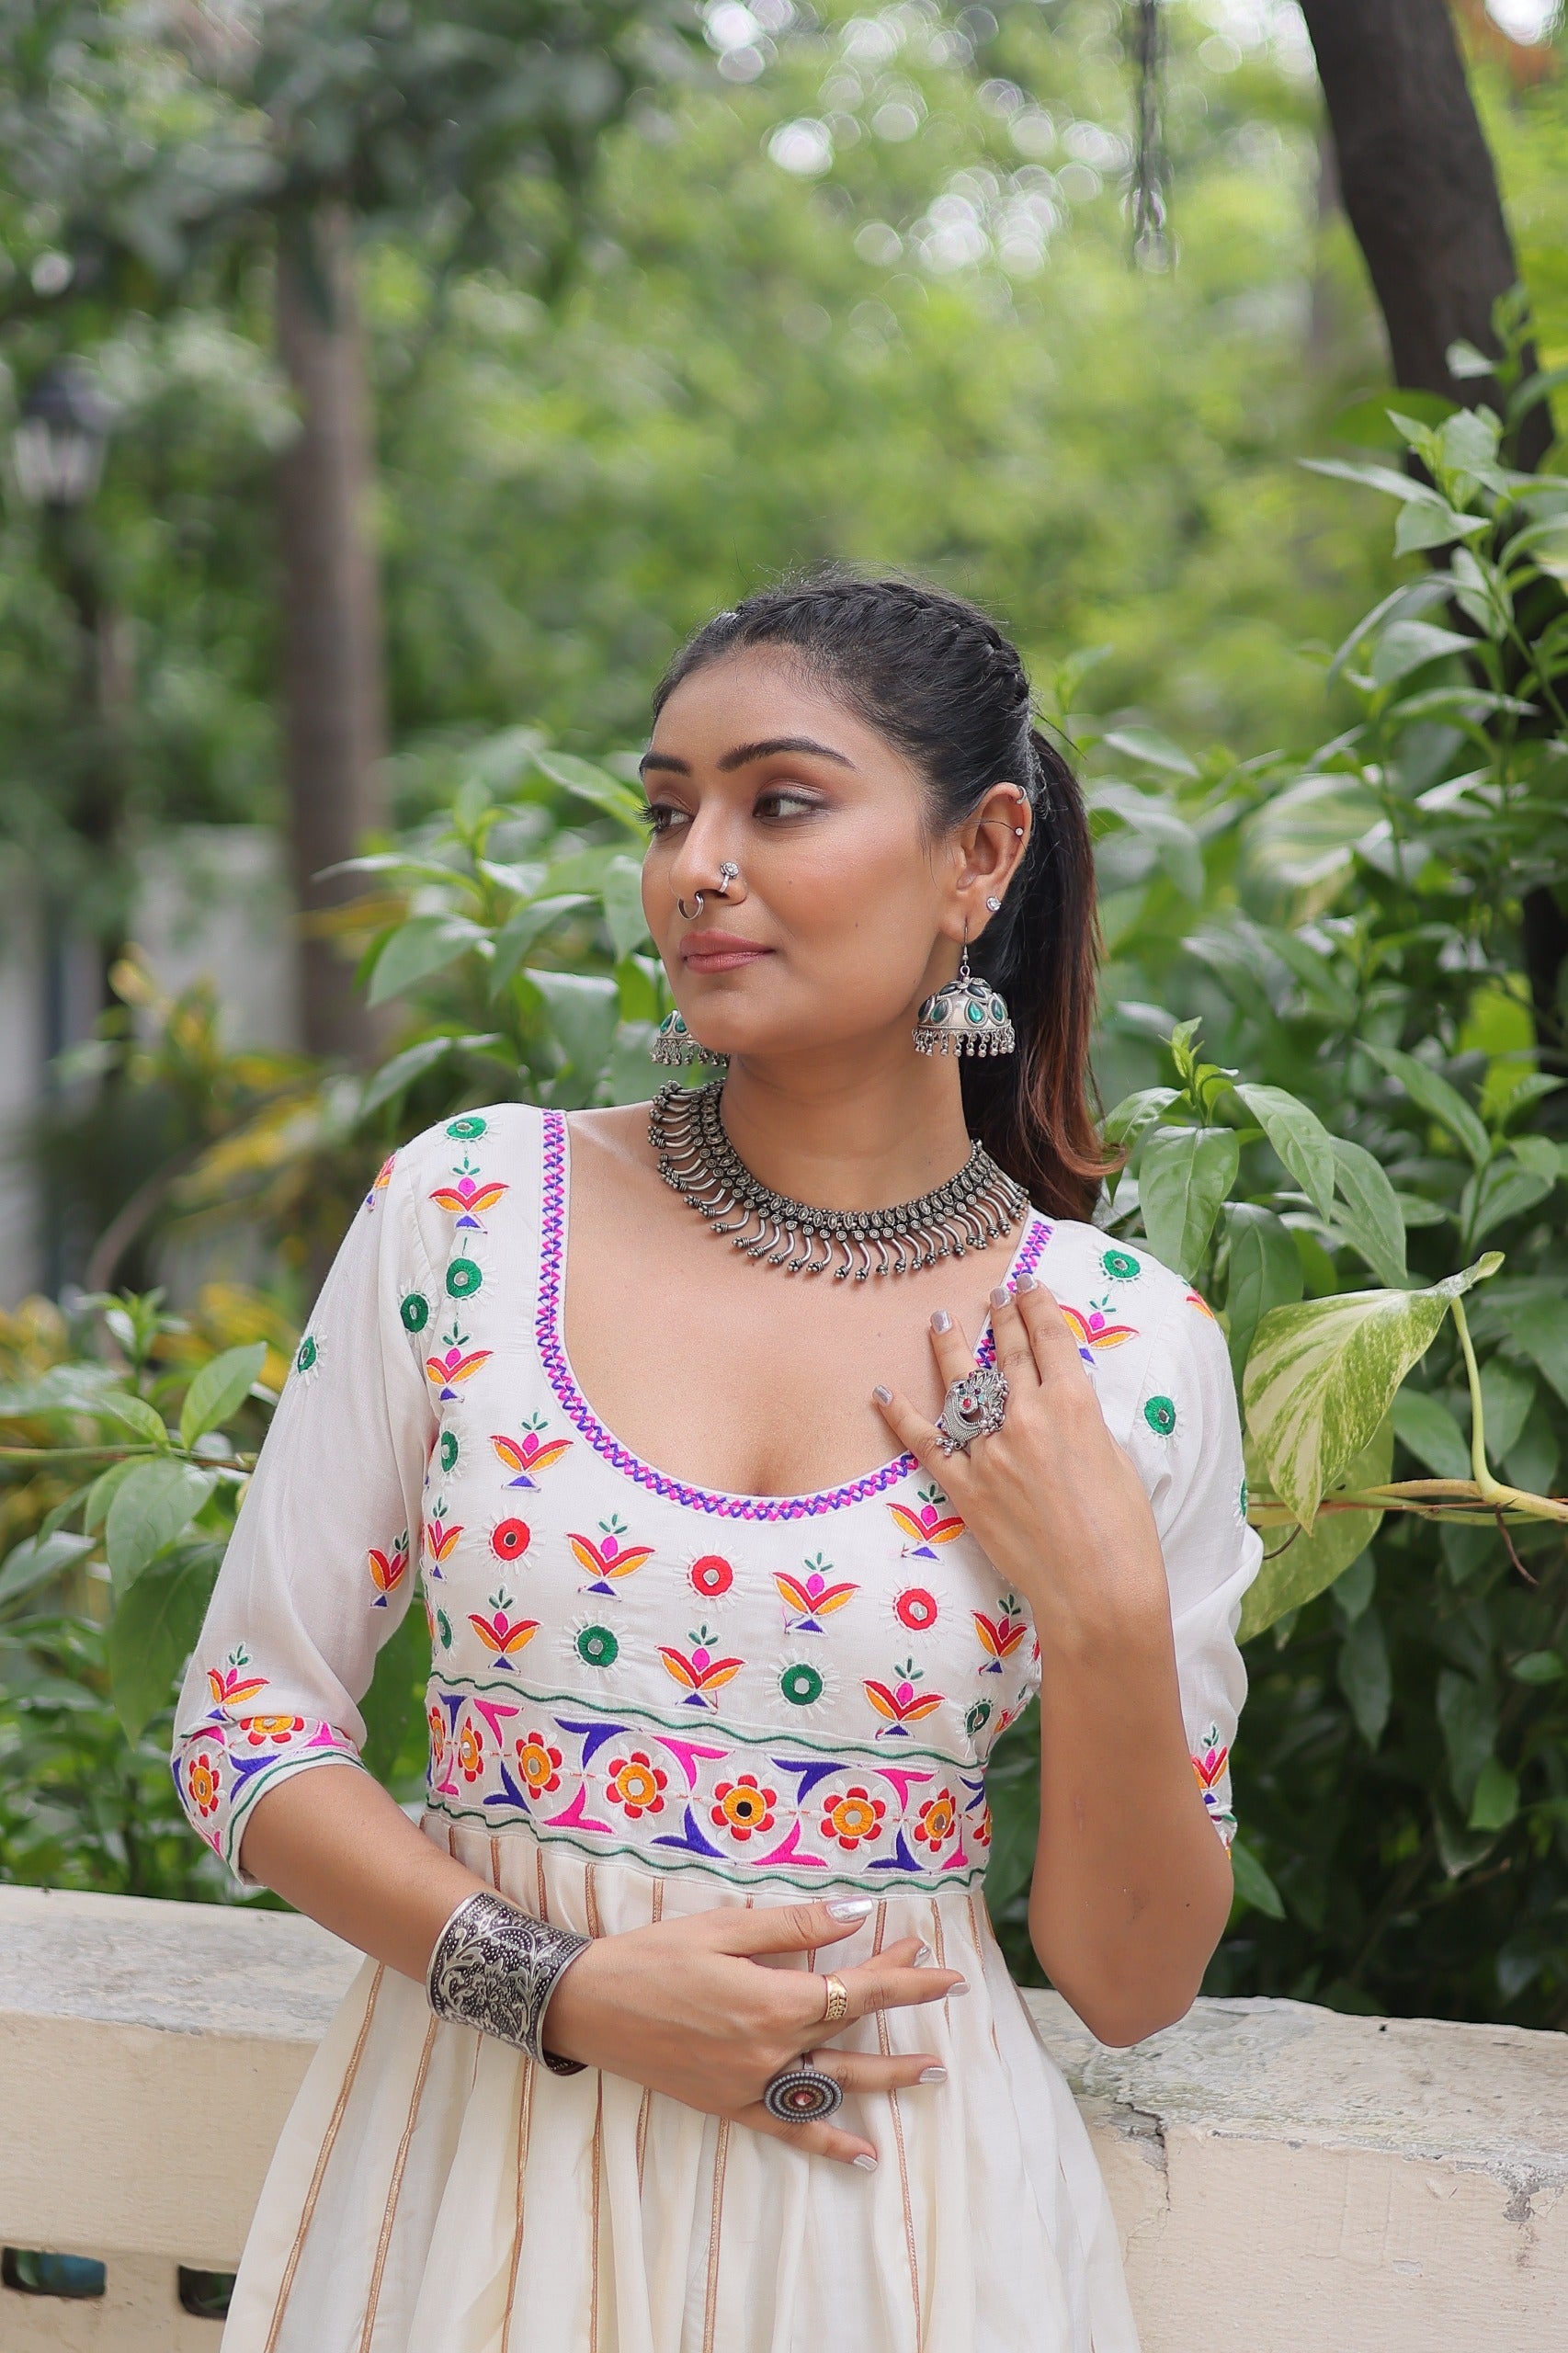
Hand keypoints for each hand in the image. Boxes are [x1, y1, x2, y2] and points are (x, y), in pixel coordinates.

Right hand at [542, 1896, 961, 2166]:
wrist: (588, 2006)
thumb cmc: (651, 1955)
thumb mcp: (723, 1928)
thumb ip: (794, 1926)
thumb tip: (856, 1915)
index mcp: (772, 2000)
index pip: (856, 1990)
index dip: (904, 1977)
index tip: (942, 1968)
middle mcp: (770, 2050)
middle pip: (851, 2029)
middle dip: (900, 2007)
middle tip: (943, 1990)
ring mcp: (750, 2085)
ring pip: (833, 2083)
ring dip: (884, 2077)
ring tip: (931, 2074)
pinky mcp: (728, 2105)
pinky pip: (788, 2126)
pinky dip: (826, 2141)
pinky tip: (863, 2155)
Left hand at [872, 1274, 1166, 1641]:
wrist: (1097, 1588)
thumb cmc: (1123, 1531)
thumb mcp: (1116, 1458)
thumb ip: (1082, 1424)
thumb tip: (1062, 1405)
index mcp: (1075, 1404)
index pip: (1049, 1339)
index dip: (1037, 1307)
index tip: (1027, 1286)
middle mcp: (1028, 1417)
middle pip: (1008, 1353)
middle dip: (1001, 1318)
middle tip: (993, 1294)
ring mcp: (991, 1451)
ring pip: (963, 1385)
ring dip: (950, 1348)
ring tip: (939, 1321)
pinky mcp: (965, 1486)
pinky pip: (926, 1442)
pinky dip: (900, 1415)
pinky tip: (882, 1391)